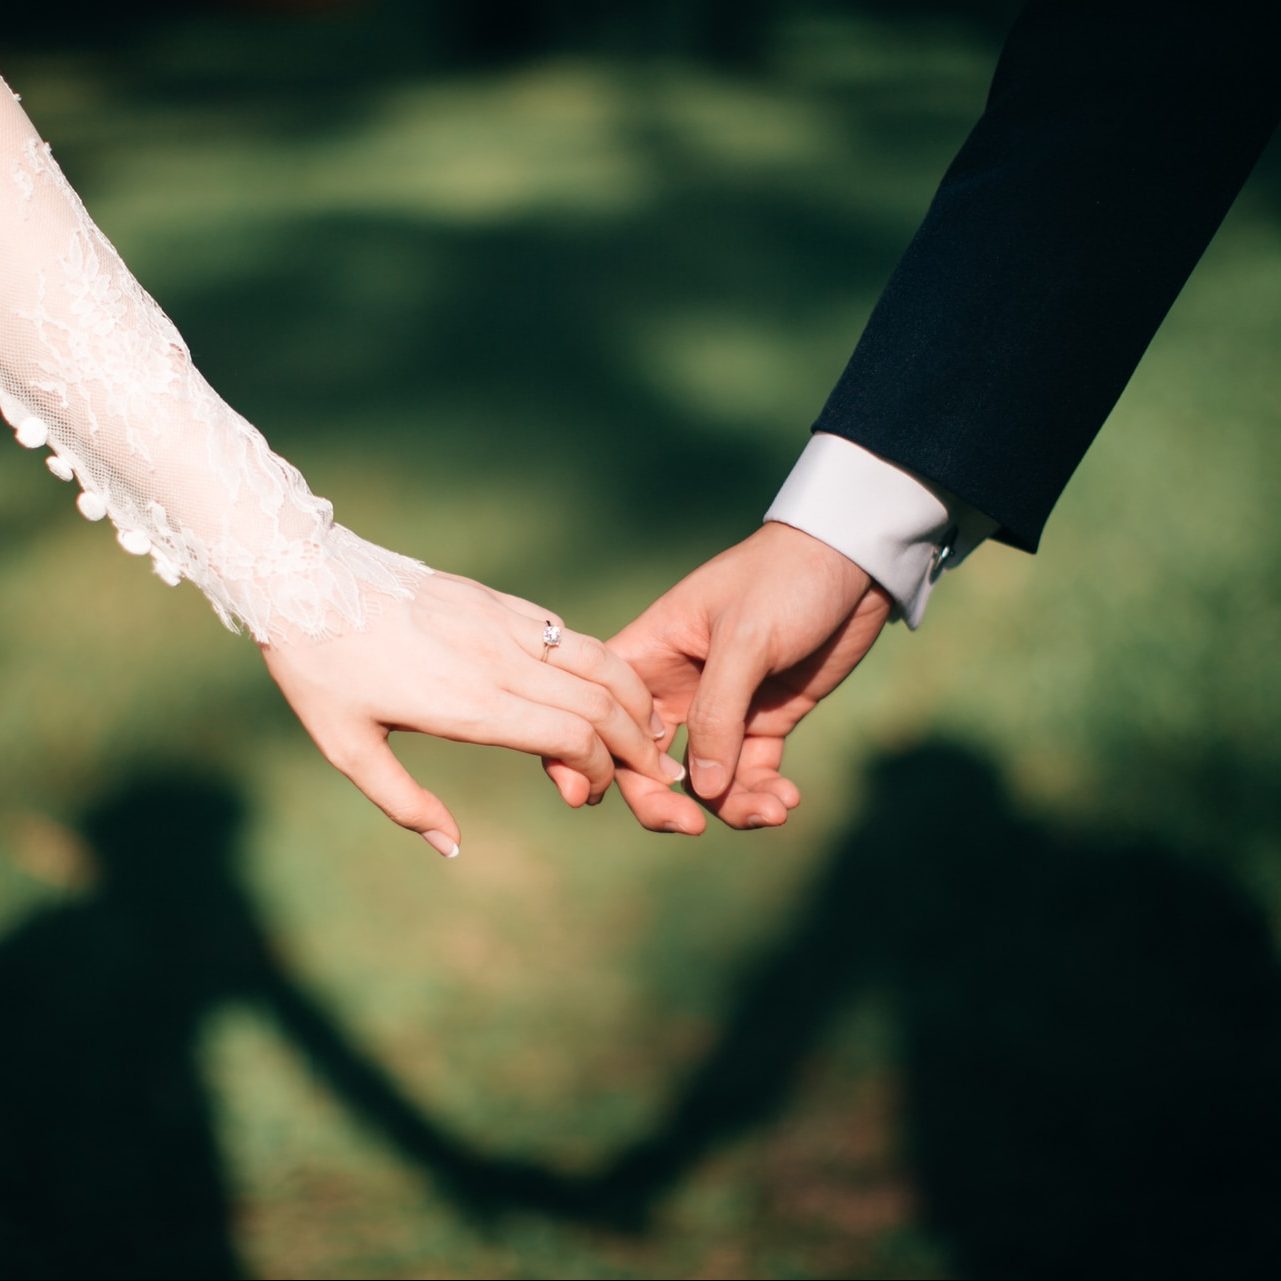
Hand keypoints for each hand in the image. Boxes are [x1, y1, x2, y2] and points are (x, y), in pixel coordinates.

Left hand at [260, 570, 683, 856]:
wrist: (302, 577)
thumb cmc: (319, 669)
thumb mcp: (346, 748)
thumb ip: (404, 803)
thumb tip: (452, 847)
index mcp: (469, 704)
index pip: (572, 736)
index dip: (599, 770)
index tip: (589, 793)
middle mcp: (499, 661)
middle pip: (601, 701)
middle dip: (638, 743)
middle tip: (656, 772)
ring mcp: (502, 624)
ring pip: (597, 659)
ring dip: (634, 696)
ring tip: (651, 727)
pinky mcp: (496, 600)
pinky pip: (566, 632)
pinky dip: (601, 662)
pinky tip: (606, 683)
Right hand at [586, 523, 891, 833]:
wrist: (854, 562)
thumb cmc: (785, 580)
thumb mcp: (745, 639)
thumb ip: (717, 714)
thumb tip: (700, 790)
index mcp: (648, 655)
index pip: (602, 714)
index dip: (591, 757)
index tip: (598, 797)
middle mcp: (675, 688)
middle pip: (645, 762)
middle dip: (664, 802)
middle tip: (692, 827)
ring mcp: (721, 709)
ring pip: (703, 780)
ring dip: (730, 806)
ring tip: (772, 811)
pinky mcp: (764, 720)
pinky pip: (750, 774)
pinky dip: (763, 794)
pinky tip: (787, 800)